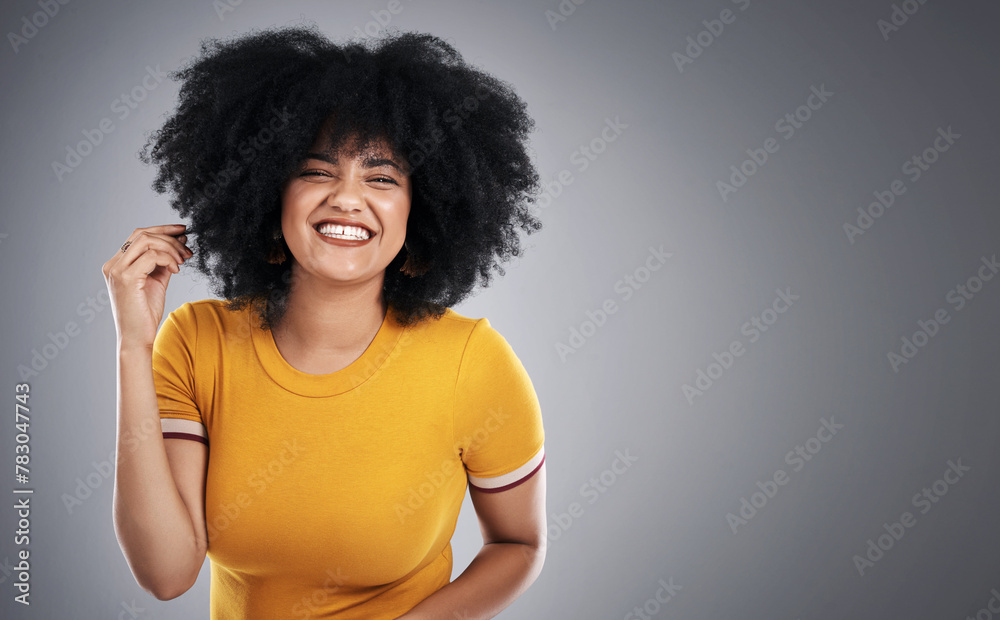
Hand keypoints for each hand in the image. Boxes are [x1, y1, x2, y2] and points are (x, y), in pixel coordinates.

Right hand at [102, 224, 192, 348]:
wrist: (136, 338)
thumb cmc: (145, 314)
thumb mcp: (156, 282)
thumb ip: (163, 263)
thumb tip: (179, 243)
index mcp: (117, 264)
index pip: (138, 236)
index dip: (162, 229)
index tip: (183, 231)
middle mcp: (113, 265)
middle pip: (142, 234)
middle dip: (169, 237)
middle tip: (188, 249)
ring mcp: (117, 271)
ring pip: (147, 241)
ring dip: (171, 247)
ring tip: (183, 260)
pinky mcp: (126, 279)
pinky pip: (151, 256)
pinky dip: (168, 259)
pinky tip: (176, 270)